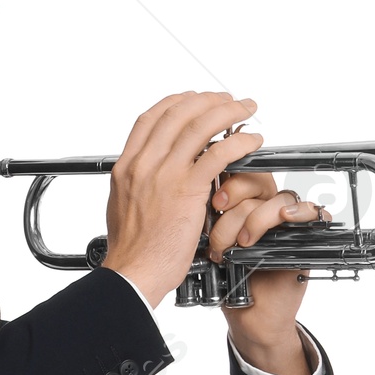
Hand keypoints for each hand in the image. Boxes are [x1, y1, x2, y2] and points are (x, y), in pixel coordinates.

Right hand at [100, 91, 260, 308]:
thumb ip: (138, 184)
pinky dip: (238, 142)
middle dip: (208, 100)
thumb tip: (149, 176)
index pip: (152, 118)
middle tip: (228, 100)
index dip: (178, 102)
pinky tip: (251, 142)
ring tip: (246, 110)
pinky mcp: (186, 189)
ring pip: (201, 125)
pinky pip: (218, 154)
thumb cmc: (132, 251)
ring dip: (229, 111)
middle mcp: (144, 163)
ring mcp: (165, 174)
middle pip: (179, 112)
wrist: (133, 274)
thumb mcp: (123, 206)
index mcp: (127, 166)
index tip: (195, 100)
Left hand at [208, 168, 324, 374]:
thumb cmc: (229, 282)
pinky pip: (312, 213)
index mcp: (242, 204)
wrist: (248, 317)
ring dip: (257, 218)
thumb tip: (197, 194)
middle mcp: (265, 209)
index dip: (227, 179)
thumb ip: (210, 220)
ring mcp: (285, 223)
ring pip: (278, 199)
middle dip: (236, 199)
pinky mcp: (305, 238)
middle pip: (259, 180)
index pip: (240, 172)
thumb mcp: (212, 246)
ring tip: (242, 244)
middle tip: (223, 224)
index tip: (214, 201)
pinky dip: (302, 211)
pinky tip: (287, 218)